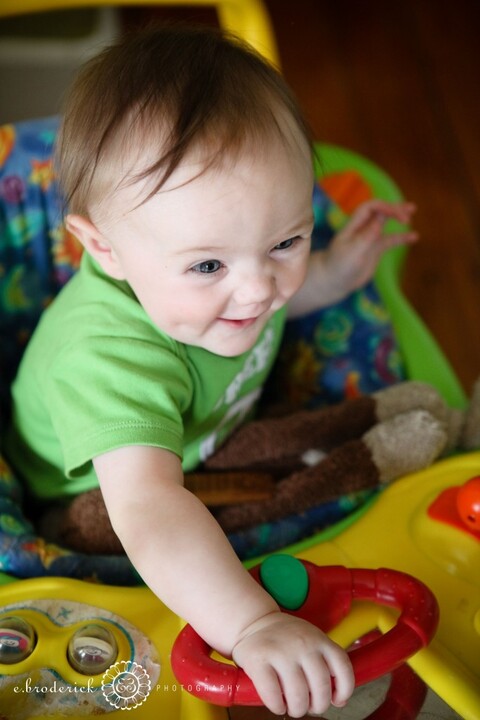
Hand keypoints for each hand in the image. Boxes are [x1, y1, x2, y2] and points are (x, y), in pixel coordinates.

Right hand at [231, 611, 353, 716]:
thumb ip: (326, 664)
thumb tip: (339, 700)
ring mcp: (280, 651)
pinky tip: (278, 703)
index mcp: (319, 639)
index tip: (336, 699)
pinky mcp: (258, 660)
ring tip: (293, 706)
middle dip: (317, 706)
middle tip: (309, 706)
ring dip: (297, 709)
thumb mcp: (312, 640)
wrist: (254, 622)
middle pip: (321, 688)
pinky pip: (273, 695)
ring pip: (298, 695)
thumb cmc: (286, 638)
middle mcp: (303, 643)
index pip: (343, 667)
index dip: (344, 689)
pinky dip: (277, 706)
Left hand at [324, 199, 417, 296]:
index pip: (370, 208)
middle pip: (379, 211)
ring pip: (385, 223)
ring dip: (398, 215)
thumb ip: (366, 236)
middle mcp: (362, 229)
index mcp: (354, 226)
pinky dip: (402, 238)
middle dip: (394, 208)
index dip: (384, 206)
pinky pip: (390, 240)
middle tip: (409, 211)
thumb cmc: (339, 266)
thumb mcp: (353, 252)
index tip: (397, 213)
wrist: (334, 281)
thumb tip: (380, 221)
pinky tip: (414, 237)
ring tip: (413, 210)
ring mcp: (369, 239)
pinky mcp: (375, 250)